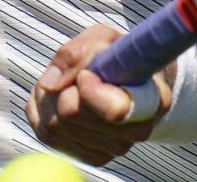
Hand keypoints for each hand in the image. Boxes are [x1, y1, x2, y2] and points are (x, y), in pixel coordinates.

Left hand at [26, 25, 170, 166]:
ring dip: (49, 99)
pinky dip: (44, 114)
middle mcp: (138, 131)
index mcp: (152, 99)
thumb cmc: (117, 56)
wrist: (127, 77)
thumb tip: (50, 84)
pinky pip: (49, 137)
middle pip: (72, 115)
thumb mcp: (101, 38)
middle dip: (62, 87)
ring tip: (67, 84)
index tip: (84, 75)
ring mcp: (115, 148)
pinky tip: (59, 100)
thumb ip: (76, 54)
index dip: (89, 91)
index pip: (115, 110)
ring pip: (55, 126)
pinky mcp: (93, 157)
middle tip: (74, 74)